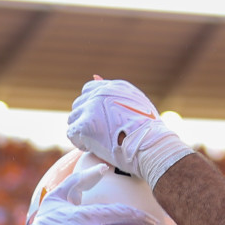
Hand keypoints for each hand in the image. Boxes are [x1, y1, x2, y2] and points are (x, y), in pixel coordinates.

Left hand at [66, 78, 193, 186]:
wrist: (153, 146)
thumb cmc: (148, 130)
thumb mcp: (136, 103)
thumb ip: (114, 92)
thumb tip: (94, 75)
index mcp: (112, 87)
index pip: (88, 91)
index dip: (92, 108)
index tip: (101, 122)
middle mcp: (100, 93)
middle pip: (79, 105)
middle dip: (86, 120)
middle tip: (101, 136)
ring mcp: (92, 108)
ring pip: (73, 119)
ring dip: (82, 132)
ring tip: (98, 142)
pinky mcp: (86, 125)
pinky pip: (72, 133)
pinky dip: (80, 143)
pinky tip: (93, 148)